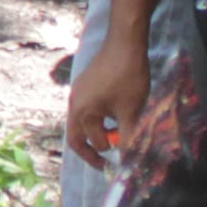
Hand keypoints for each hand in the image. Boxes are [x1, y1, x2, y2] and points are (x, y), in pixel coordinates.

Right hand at [67, 33, 150, 162]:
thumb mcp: (131, 111)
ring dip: (96, 131)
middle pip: (76, 136)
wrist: (125, 43)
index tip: (119, 163)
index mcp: (83, 112)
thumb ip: (127, 137)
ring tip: (114, 135)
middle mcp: (74, 103)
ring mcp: (77, 92)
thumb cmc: (128, 78)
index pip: (92, 142)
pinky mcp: (84, 83)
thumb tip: (127, 158)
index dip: (107, 154)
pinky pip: (86, 108)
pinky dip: (96, 118)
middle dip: (90, 150)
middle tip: (102, 162)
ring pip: (82, 121)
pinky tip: (113, 115)